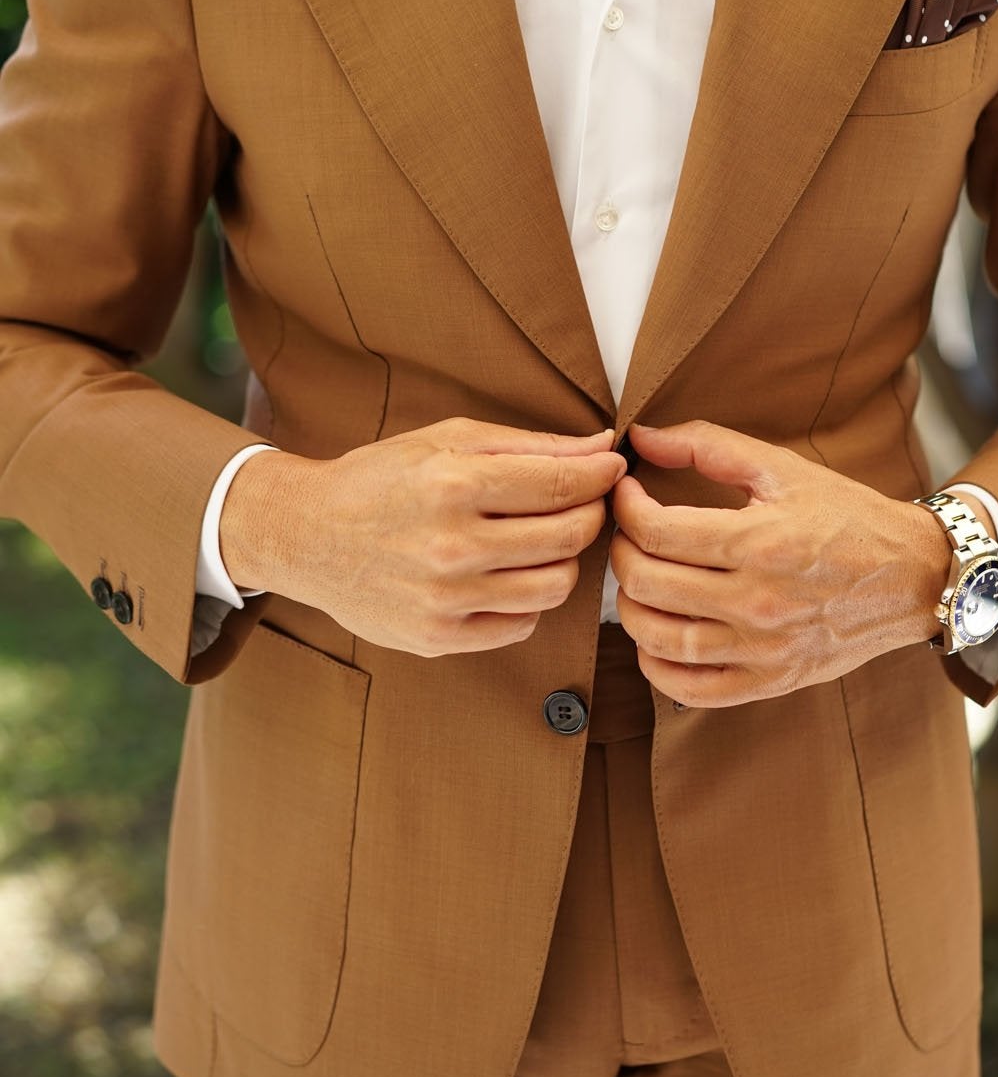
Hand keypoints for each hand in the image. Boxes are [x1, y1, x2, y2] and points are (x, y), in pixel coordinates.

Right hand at [221, 418, 625, 655]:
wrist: (306, 536)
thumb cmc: (381, 478)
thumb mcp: (447, 439)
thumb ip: (529, 444)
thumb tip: (602, 448)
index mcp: (452, 483)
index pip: (561, 484)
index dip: (600, 475)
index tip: (613, 468)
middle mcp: (450, 544)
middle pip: (568, 536)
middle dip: (591, 515)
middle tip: (584, 504)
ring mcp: (445, 598)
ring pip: (555, 586)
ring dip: (565, 560)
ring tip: (544, 540)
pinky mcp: (438, 638)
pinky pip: (522, 623)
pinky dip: (529, 599)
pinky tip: (509, 574)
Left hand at [610, 419, 949, 705]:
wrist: (913, 577)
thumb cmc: (846, 517)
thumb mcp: (782, 468)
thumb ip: (707, 446)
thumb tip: (641, 437)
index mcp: (760, 541)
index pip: (655, 531)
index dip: (625, 508)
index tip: (627, 495)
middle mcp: (758, 600)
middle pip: (647, 583)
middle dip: (621, 552)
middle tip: (629, 535)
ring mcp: (763, 649)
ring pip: (657, 638)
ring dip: (630, 606)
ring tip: (640, 581)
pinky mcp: (770, 681)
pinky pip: (689, 688)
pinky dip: (656, 664)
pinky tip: (657, 635)